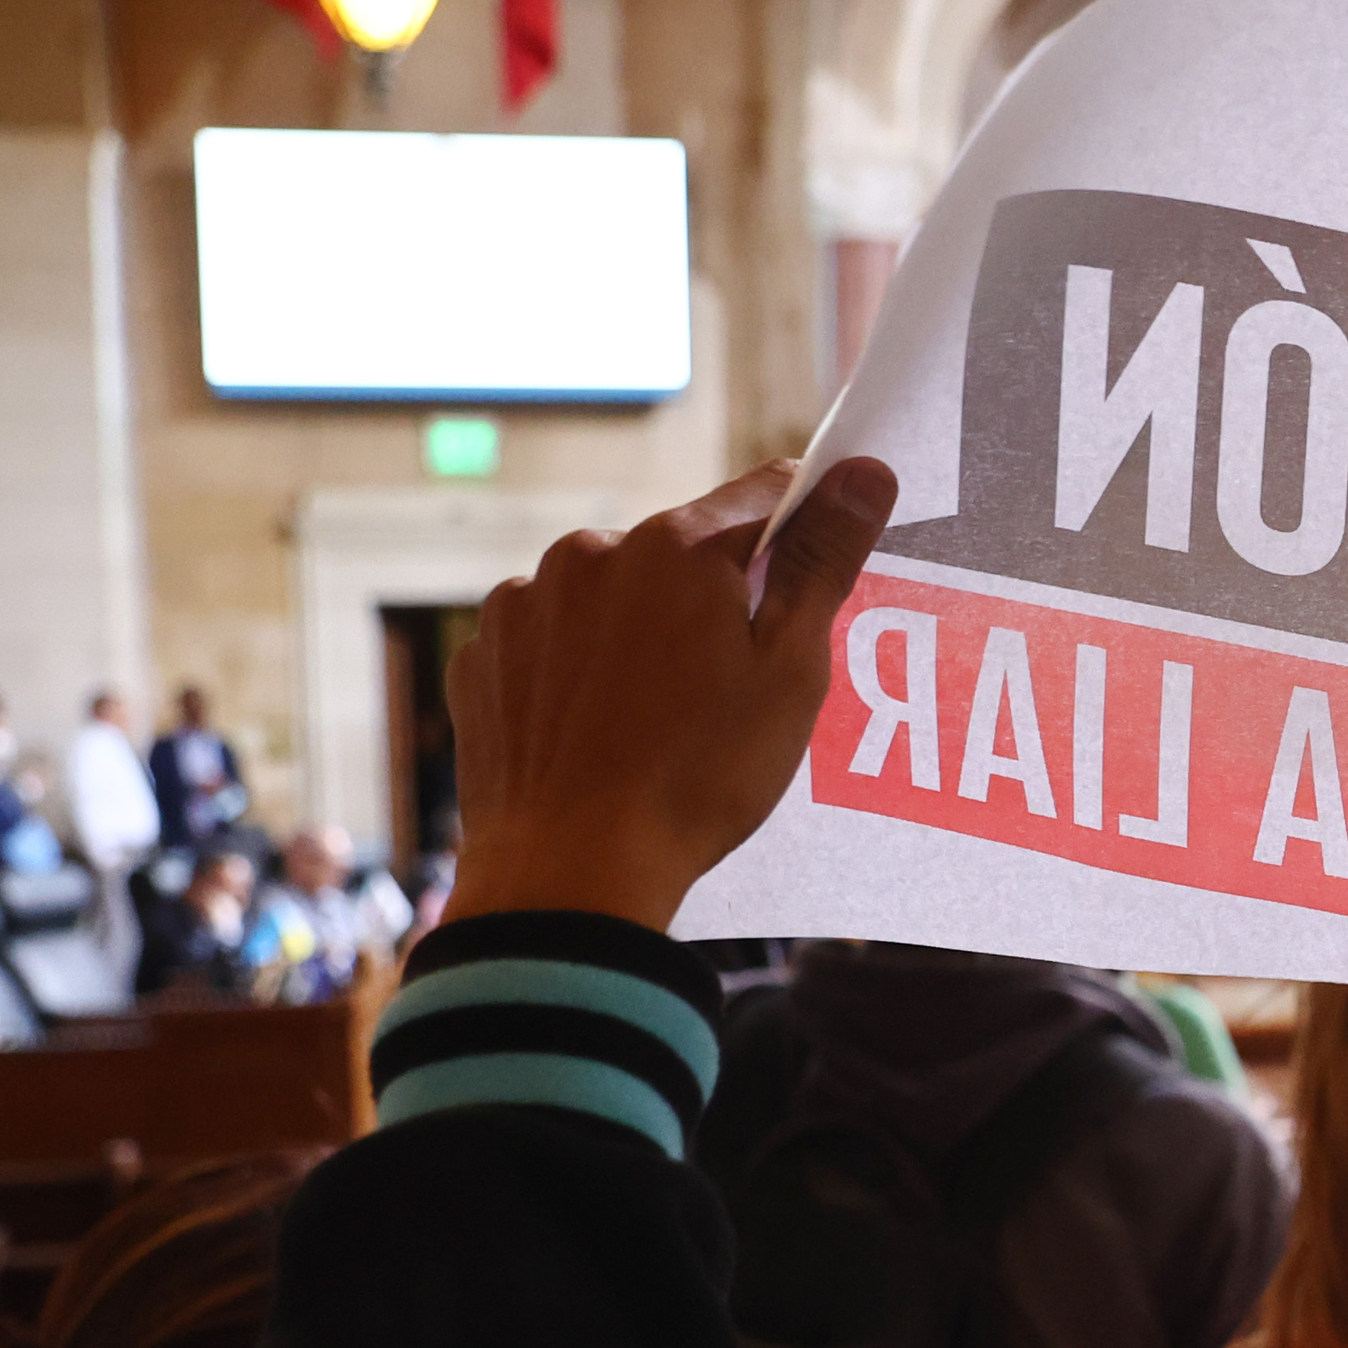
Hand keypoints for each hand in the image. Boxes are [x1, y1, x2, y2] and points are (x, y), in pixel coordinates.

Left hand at [441, 458, 900, 931]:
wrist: (571, 873)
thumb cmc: (697, 778)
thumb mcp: (787, 673)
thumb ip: (821, 562)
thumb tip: (865, 473)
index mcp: (675, 548)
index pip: (763, 497)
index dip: (802, 524)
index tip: (818, 561)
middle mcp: (588, 553)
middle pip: (677, 552)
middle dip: (710, 598)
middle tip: (731, 685)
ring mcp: (523, 604)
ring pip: (608, 595)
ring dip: (638, 632)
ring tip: (657, 720)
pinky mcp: (482, 657)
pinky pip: (549, 642)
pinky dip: (578, 672)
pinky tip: (600, 733)